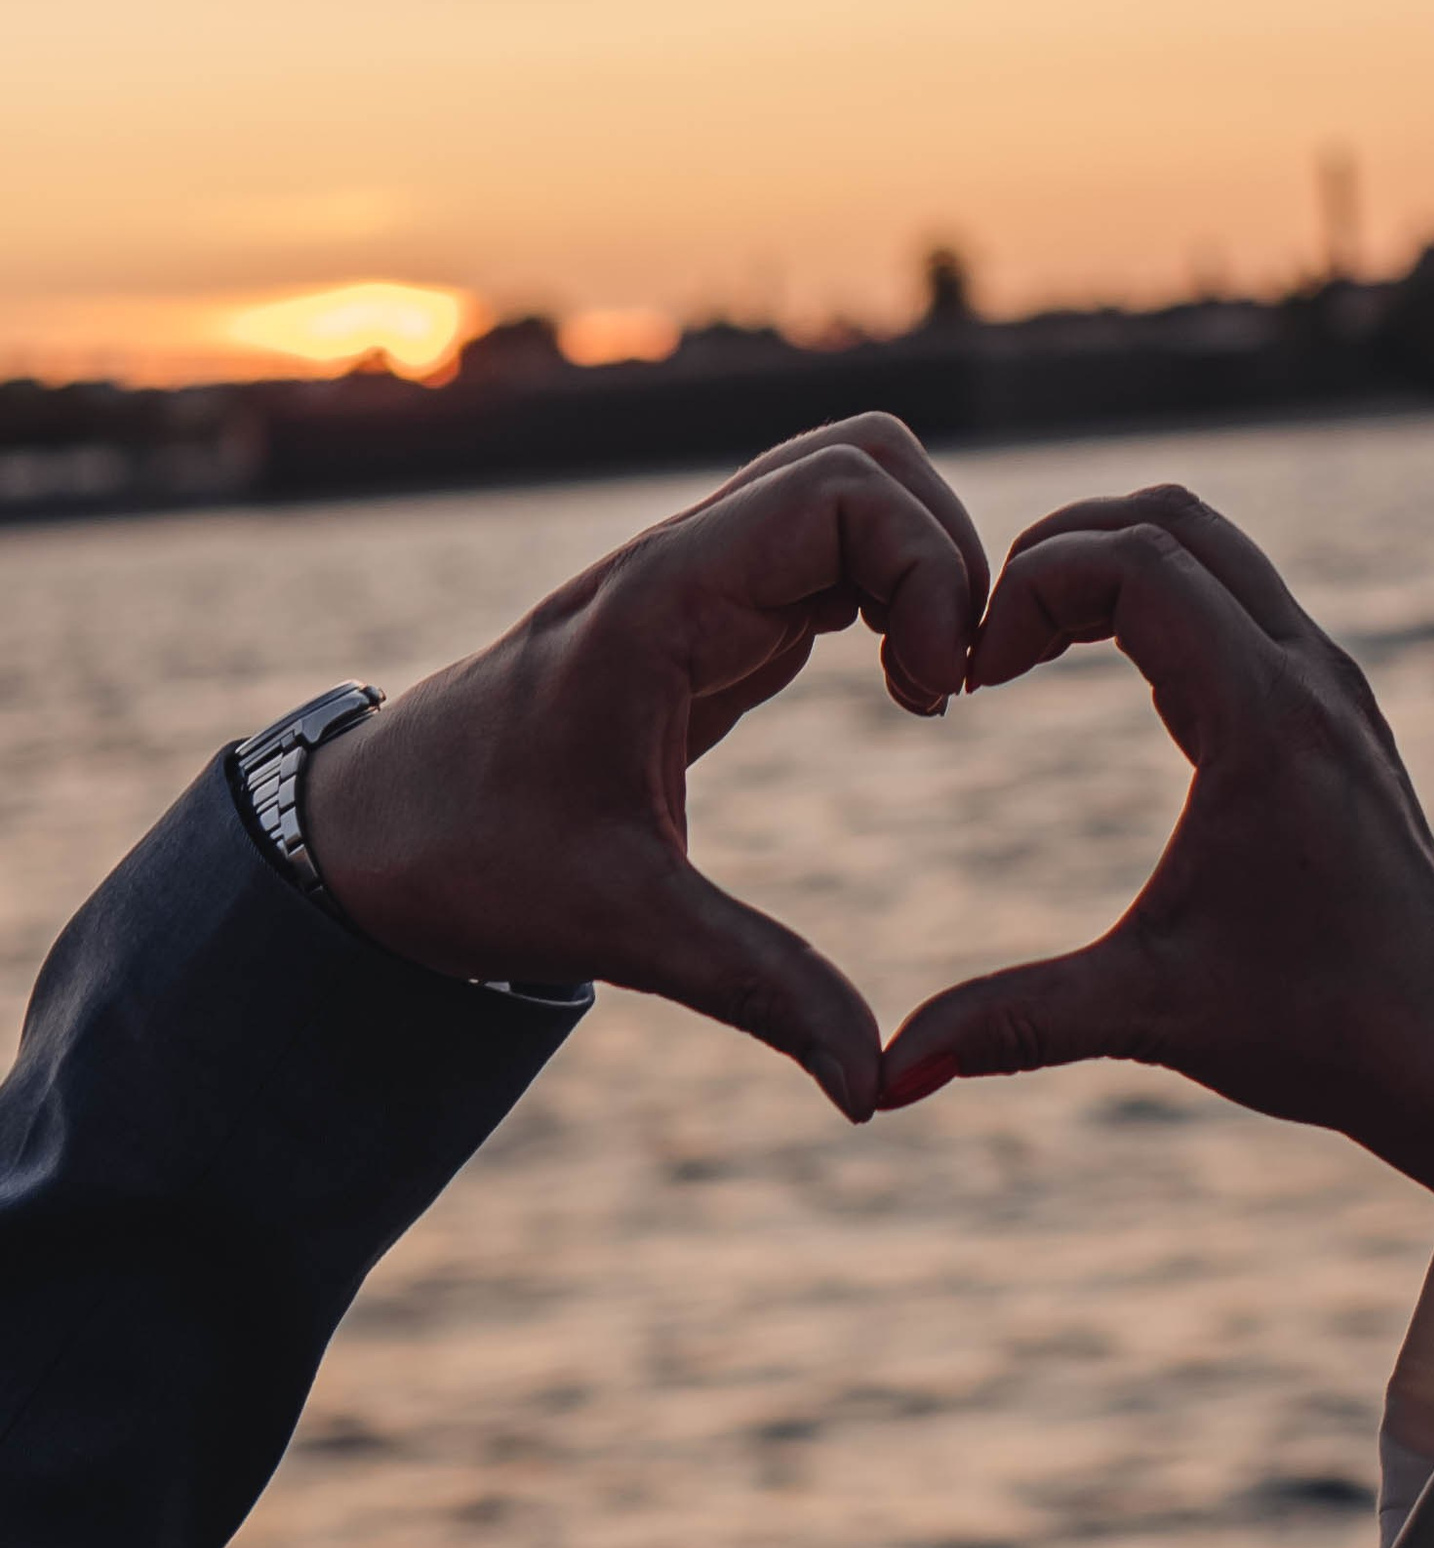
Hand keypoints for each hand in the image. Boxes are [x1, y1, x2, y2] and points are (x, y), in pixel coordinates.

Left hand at [301, 415, 988, 1118]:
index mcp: (663, 601)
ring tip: (933, 686)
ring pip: (853, 488)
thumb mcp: (620, 926)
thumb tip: (875, 1090)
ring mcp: (701, 579)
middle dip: (945, 552)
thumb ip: (757, 989)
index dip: (928, 567)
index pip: (843, 488)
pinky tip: (903, 692)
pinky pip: (832, 549)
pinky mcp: (713, 614)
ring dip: (924, 566)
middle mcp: (686, 562)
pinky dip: (894, 594)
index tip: (935, 694)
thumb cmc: (470, 859)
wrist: (367, 837)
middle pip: (865, 458)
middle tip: (953, 684)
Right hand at [878, 486, 1433, 1205]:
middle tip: (988, 640)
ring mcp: (1332, 681)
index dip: (1030, 587)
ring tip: (1031, 648)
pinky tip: (1105, 676)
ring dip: (1113, 563)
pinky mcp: (1337, 705)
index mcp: (1266, 720)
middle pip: (1173, 519)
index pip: (1135, 561)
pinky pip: (1240, 594)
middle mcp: (1309, 674)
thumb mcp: (1155, 1014)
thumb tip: (885, 1076)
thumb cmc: (1325, 1027)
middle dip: (1059, 550)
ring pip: (1214, 544)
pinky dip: (1160, 596)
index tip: (972, 676)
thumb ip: (1014, 1024)